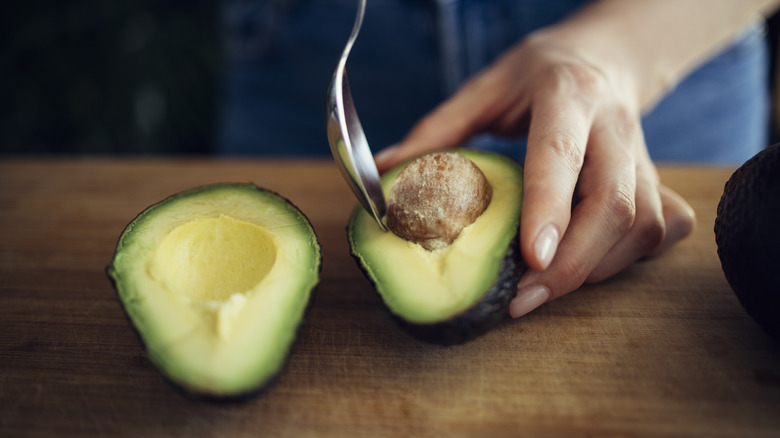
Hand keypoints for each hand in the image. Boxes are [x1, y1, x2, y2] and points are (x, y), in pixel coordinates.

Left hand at [375, 29, 695, 317]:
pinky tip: (594, 264)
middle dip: (572, 263)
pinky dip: (630, 258)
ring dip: (595, 269)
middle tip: (524, 298)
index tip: (532, 258)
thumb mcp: (486, 87)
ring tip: (544, 289)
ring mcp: (642, 154)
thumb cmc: (538, 74)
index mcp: (566, 95)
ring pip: (642, 224)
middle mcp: (613, 126)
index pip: (561, 154)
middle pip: (614, 204)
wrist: (603, 56)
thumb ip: (439, 129)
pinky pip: (662, 229)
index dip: (550, 208)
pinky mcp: (657, 178)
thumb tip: (385, 171)